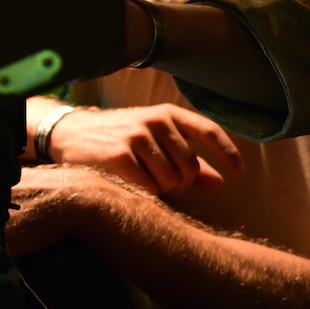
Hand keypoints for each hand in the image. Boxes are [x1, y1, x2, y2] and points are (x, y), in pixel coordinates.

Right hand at [47, 103, 242, 195]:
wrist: (70, 134)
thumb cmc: (120, 140)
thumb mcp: (156, 141)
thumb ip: (190, 161)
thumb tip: (222, 182)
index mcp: (168, 114)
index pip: (208, 131)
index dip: (228, 154)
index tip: (239, 175)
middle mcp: (155, 121)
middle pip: (190, 169)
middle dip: (180, 184)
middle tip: (158, 181)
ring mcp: (137, 137)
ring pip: (171, 183)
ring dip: (160, 191)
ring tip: (141, 180)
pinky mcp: (119, 156)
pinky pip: (148, 190)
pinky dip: (143, 194)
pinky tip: (128, 184)